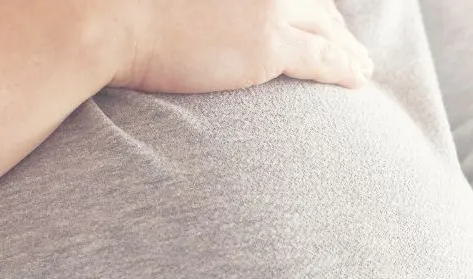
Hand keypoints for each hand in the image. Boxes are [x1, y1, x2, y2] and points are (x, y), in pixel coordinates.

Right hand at [105, 0, 372, 91]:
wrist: (109, 19)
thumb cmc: (119, 8)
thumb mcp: (169, 0)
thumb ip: (202, 6)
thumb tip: (204, 16)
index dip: (310, 5)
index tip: (323, 17)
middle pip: (313, 2)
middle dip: (335, 24)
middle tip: (350, 42)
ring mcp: (268, 7)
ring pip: (325, 28)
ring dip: (348, 47)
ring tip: (362, 66)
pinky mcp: (268, 44)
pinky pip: (321, 58)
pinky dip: (344, 67)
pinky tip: (358, 77)